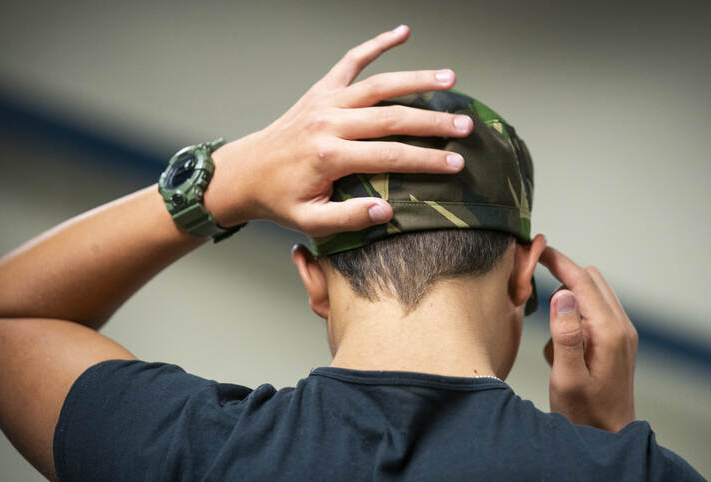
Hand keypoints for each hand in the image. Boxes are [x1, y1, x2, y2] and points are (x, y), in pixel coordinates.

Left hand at [204, 25, 472, 236]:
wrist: (245, 173)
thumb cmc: (280, 199)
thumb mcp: (310, 220)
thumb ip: (348, 218)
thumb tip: (387, 210)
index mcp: (329, 156)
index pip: (389, 156)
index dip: (426, 160)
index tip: (455, 164)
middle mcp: (329, 122)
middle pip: (392, 117)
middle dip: (433, 122)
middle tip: (465, 126)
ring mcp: (325, 101)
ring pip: (379, 85)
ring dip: (417, 79)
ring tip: (451, 78)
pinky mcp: (321, 90)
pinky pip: (352, 61)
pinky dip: (376, 44)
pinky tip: (403, 32)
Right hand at [538, 247, 637, 431]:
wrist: (609, 438)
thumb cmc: (584, 413)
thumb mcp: (566, 377)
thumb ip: (565, 335)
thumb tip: (562, 294)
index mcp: (608, 331)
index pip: (582, 281)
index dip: (559, 261)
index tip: (538, 249)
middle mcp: (620, 327)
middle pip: (592, 280)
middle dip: (564, 275)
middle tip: (532, 282)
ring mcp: (621, 334)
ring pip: (593, 295)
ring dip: (569, 298)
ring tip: (547, 328)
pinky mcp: (617, 342)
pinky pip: (594, 314)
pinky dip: (575, 317)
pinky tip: (562, 348)